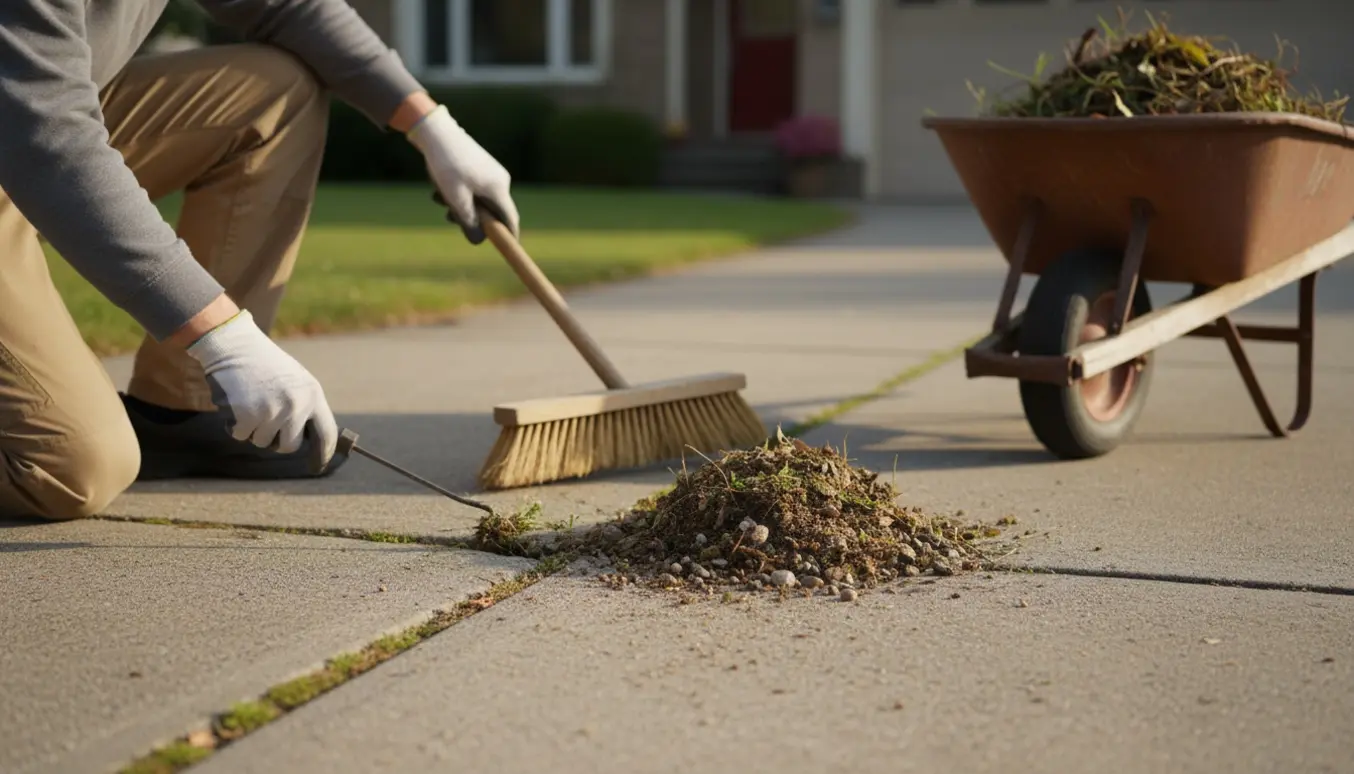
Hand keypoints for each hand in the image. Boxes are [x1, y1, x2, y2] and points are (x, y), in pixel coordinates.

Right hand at [185, 310, 338, 467]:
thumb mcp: (296, 380)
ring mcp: (273, 412)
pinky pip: (240, 436)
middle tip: (265, 421)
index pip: (327, 432)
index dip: (323, 452)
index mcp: (313, 395)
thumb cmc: (264, 364)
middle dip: (276, 440)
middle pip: (289, 446)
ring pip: (262, 442)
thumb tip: (311, 438)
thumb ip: (305, 406)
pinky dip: (234, 425)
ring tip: (249, 402)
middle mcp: (296, 406)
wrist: (235, 345)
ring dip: (252, 429)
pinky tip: (235, 403)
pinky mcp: (248, 416)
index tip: (318, 465)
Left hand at [405, 104, 519, 244]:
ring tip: (439, 196)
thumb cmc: (447, 165)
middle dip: (471, 217)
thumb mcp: (455, 199)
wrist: (436, 131)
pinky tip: (440, 186)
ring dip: (459, 204)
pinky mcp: (480, 167)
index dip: (509, 235)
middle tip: (449, 216)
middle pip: (491, 211)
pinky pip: (473, 189)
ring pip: (478, 200)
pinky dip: (459, 193)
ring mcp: (490, 172)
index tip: (508, 248)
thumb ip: (468, 222)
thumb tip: (479, 241)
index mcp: (498, 188)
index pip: (510, 218)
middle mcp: (499, 180)